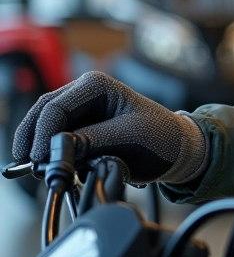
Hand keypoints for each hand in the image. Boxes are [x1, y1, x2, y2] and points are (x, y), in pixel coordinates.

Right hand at [11, 71, 207, 184]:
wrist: (178, 150)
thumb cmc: (162, 137)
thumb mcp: (129, 138)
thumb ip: (93, 140)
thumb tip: (60, 147)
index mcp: (97, 85)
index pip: (56, 107)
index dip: (43, 133)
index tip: (40, 158)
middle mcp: (84, 94)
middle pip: (43, 115)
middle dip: (34, 141)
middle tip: (32, 167)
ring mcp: (81, 112)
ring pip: (46, 128)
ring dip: (42, 149)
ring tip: (44, 171)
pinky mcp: (81, 129)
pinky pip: (58, 141)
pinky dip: (55, 154)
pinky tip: (60, 169)